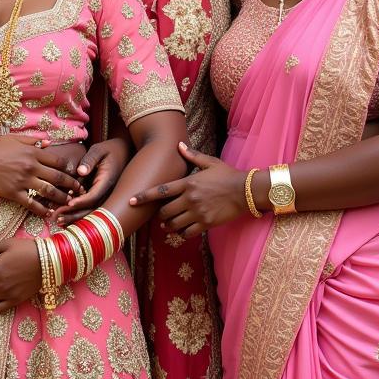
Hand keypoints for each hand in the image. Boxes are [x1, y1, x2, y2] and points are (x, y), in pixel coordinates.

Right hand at [0, 136, 81, 216]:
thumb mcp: (14, 138)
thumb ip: (33, 141)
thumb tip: (49, 143)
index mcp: (32, 152)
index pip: (58, 162)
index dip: (69, 169)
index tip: (77, 174)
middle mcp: (31, 167)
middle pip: (58, 177)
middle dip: (72, 185)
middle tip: (81, 192)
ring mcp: (23, 181)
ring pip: (48, 192)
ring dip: (62, 199)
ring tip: (70, 203)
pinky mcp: (13, 193)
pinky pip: (31, 204)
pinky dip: (42, 210)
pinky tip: (49, 214)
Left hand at [56, 136, 131, 224]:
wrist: (125, 152)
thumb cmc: (110, 149)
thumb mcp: (99, 150)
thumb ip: (90, 159)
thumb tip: (80, 171)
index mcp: (107, 181)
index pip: (94, 196)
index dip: (81, 201)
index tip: (68, 203)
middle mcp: (108, 192)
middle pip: (92, 209)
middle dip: (75, 215)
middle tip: (57, 217)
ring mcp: (106, 196)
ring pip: (91, 212)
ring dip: (75, 217)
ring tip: (58, 220)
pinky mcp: (102, 197)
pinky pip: (91, 208)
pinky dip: (79, 213)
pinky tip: (65, 216)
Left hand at [130, 141, 247, 237]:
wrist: (246, 191)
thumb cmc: (227, 175)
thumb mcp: (210, 162)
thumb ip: (192, 156)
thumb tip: (179, 145)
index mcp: (188, 183)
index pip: (160, 191)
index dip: (144, 197)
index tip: (131, 201)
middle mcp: (190, 199)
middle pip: (165, 211)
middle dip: (159, 215)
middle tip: (160, 215)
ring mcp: (198, 212)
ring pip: (174, 224)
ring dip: (168, 226)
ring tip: (167, 225)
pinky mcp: (206, 224)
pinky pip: (187, 233)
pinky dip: (182, 233)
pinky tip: (182, 231)